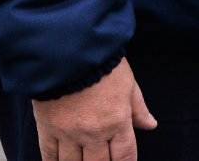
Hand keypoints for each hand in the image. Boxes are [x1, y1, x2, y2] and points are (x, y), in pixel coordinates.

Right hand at [32, 59, 154, 160]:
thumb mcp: (127, 82)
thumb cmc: (101, 62)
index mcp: (117, 121)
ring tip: (82, 158)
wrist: (67, 49)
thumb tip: (151, 125)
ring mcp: (69, 133)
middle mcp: (94, 132)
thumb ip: (138, 108)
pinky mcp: (47, 128)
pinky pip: (49, 155)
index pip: (125, 156)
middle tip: (100, 158)